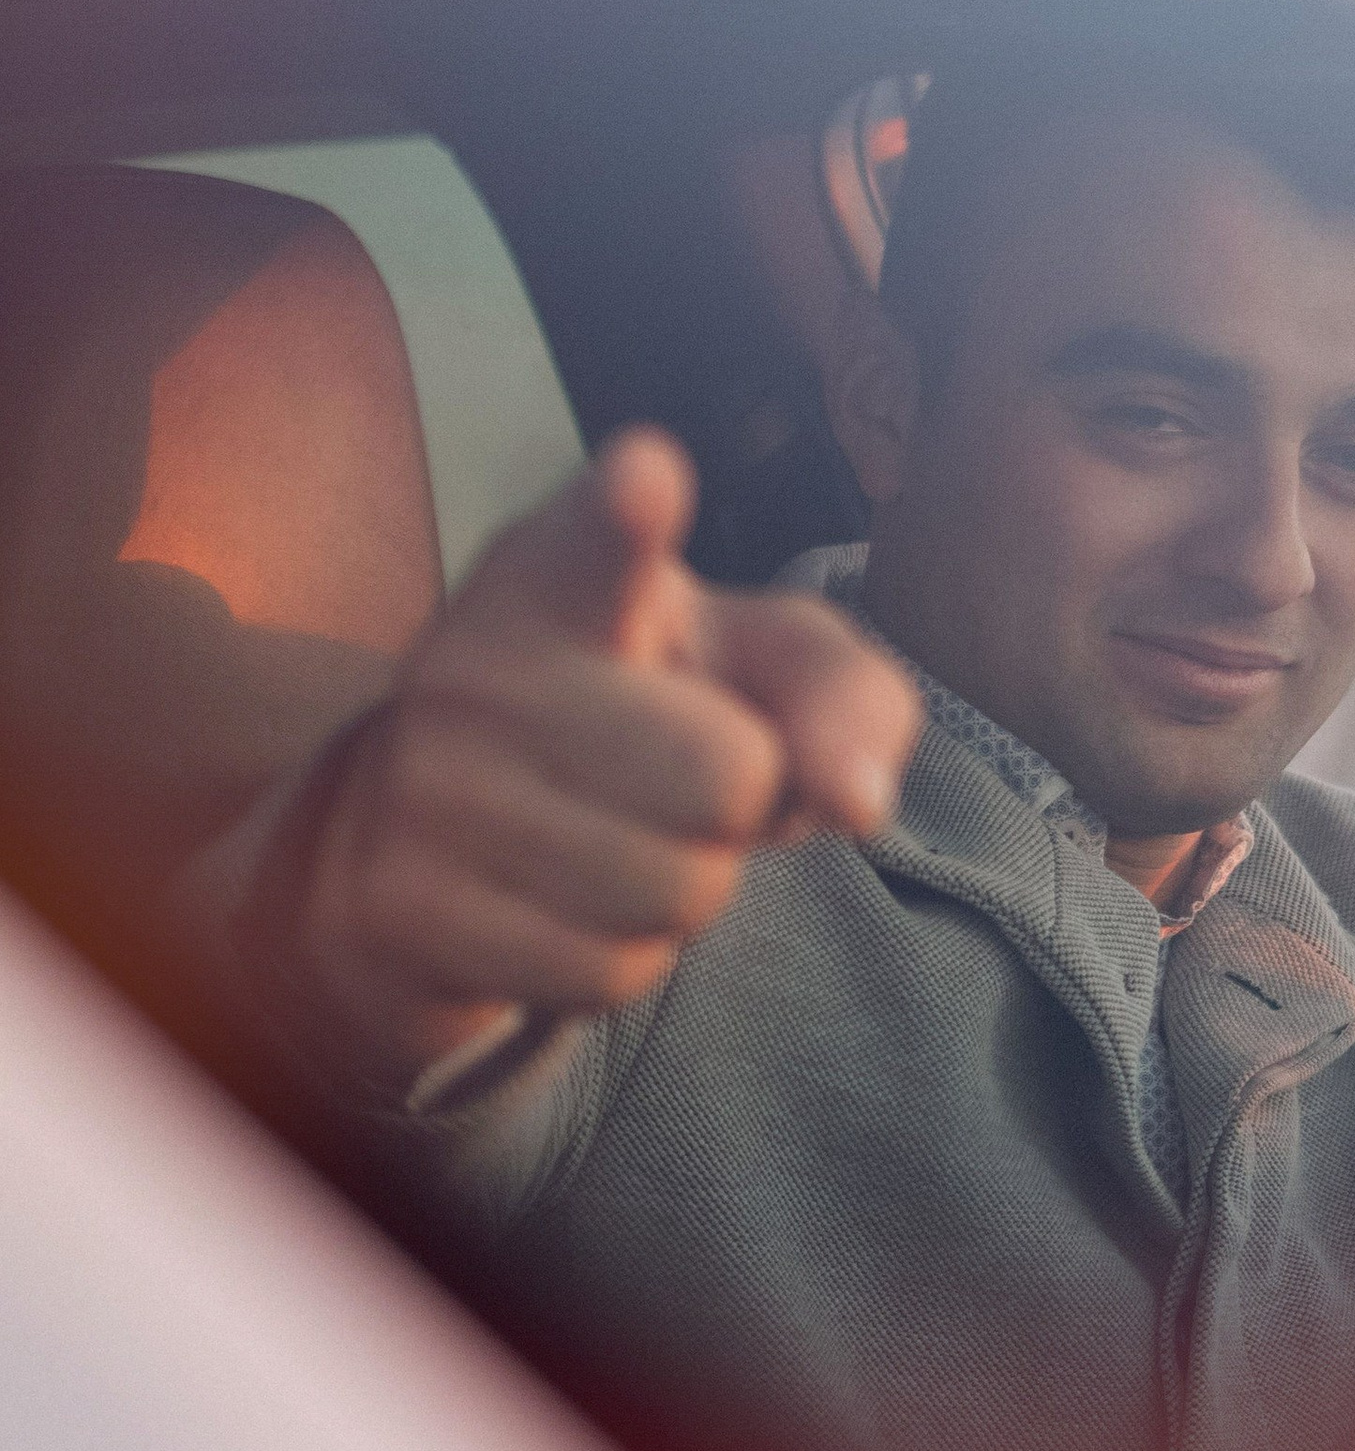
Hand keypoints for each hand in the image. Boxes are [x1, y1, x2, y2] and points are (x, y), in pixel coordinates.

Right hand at [275, 429, 920, 1089]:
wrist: (418, 837)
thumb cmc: (637, 722)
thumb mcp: (751, 670)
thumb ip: (843, 693)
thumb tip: (858, 800)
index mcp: (563, 574)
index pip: (598, 537)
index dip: (628, 513)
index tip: (648, 477)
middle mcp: (474, 664)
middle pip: (726, 777)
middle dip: (740, 804)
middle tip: (670, 779)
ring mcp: (425, 788)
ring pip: (676, 890)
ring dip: (685, 889)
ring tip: (618, 835)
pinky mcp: (400, 907)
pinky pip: (606, 972)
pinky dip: (620, 956)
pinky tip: (560, 901)